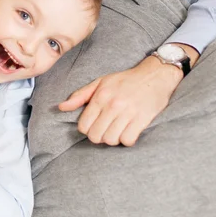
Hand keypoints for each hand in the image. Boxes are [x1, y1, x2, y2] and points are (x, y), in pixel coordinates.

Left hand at [58, 55, 184, 145]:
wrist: (154, 76)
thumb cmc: (125, 80)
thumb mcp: (100, 82)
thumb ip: (80, 96)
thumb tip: (61, 107)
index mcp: (100, 96)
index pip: (83, 125)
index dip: (86, 129)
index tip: (93, 125)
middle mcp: (112, 105)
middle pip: (96, 136)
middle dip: (98, 136)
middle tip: (105, 130)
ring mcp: (128, 112)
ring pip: (111, 140)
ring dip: (113, 139)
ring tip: (116, 130)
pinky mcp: (142, 119)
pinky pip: (128, 140)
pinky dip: (127, 140)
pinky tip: (128, 131)